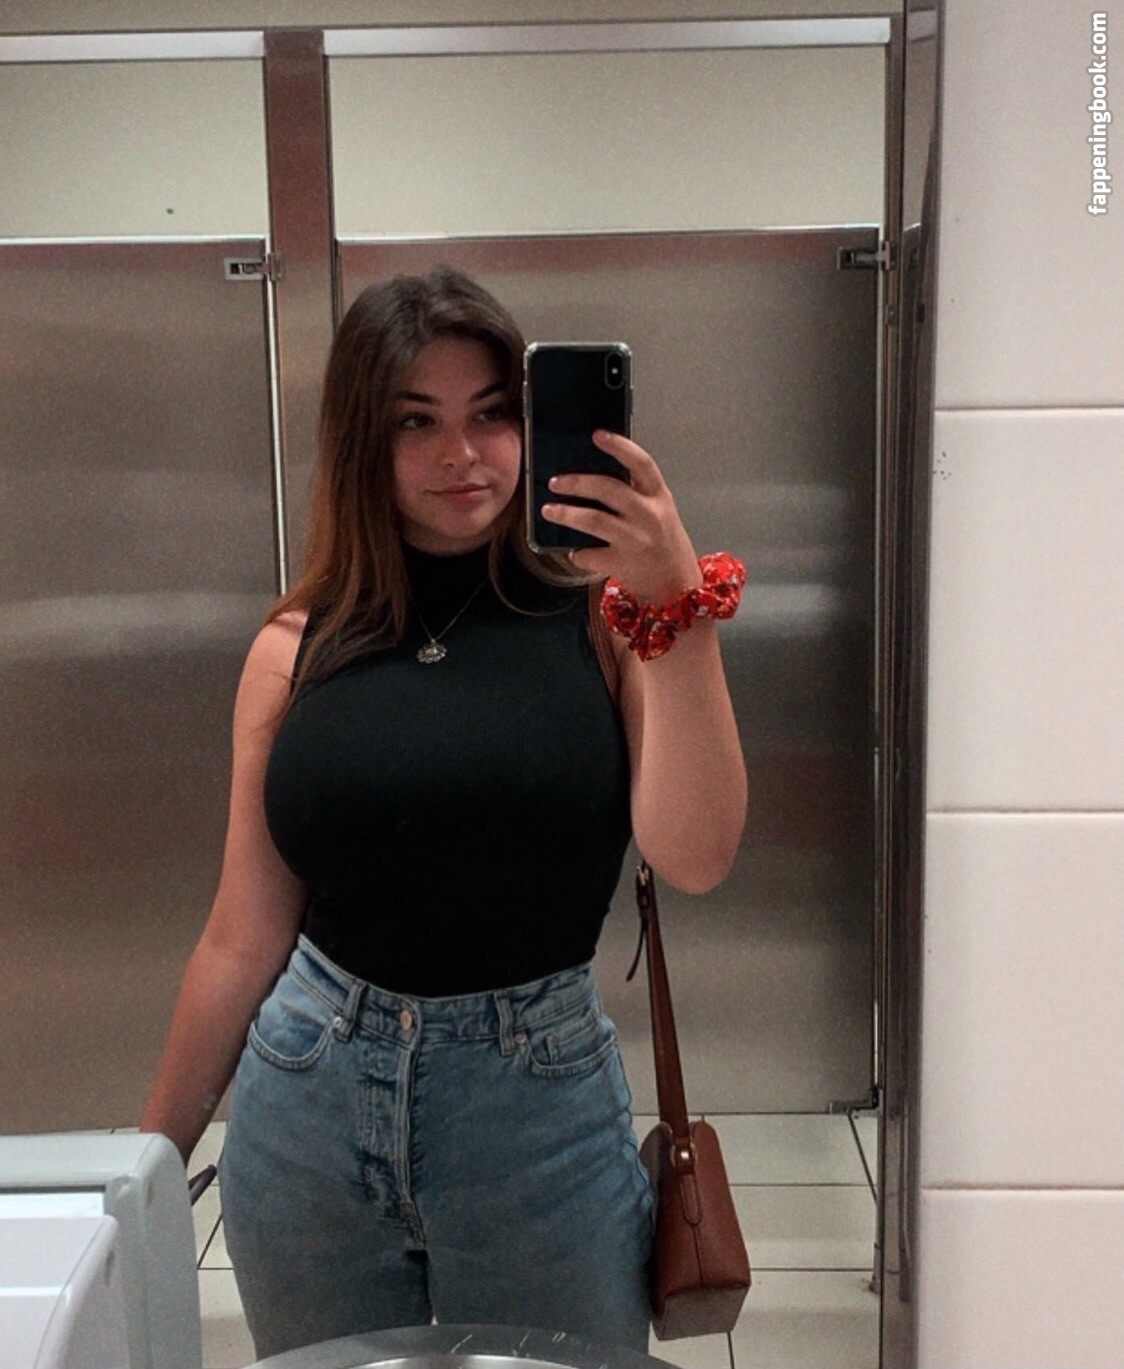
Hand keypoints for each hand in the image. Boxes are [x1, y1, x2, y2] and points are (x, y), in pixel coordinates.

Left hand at [541, 431, 701, 603]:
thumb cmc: (663, 542)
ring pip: (593, 520)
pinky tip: (575, 551)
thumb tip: (592, 475)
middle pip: (608, 489)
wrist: (676, 585)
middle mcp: (648, 515)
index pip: (641, 463)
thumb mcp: (659, 510)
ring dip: (566, 514)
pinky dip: (578, 553)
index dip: (620, 446)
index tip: (597, 434)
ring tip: (548, 510)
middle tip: (555, 482)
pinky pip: (590, 554)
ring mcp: (635, 540)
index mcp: (658, 496)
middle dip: (577, 482)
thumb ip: (636, 492)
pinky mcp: (622, 563)